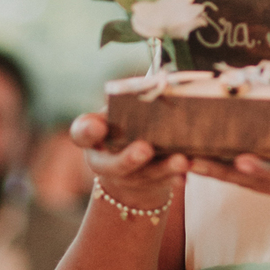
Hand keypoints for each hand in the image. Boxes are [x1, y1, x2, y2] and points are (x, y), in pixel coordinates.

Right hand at [70, 111, 188, 216]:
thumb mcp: (116, 113)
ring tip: (181, 161)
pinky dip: (176, 178)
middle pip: (111, 165)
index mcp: (92, 139)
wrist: (132, 166)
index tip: (98, 126)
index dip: (88, 130)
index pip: (82, 133)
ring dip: (164, 169)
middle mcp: (104, 162)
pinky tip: (187, 175)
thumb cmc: (124, 126)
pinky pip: (165, 184)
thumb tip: (151, 84)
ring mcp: (128, 177)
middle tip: (145, 149)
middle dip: (128, 159)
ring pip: (144, 176)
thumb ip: (126, 102)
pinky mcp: (150, 185)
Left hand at [191, 80, 269, 222]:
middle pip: (255, 182)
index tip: (242, 160)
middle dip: (222, 171)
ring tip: (183, 159)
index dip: (263, 169)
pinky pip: (250, 181)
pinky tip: (203, 159)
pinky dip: (227, 171)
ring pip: (247, 184)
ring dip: (217, 172)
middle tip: (188, 159)